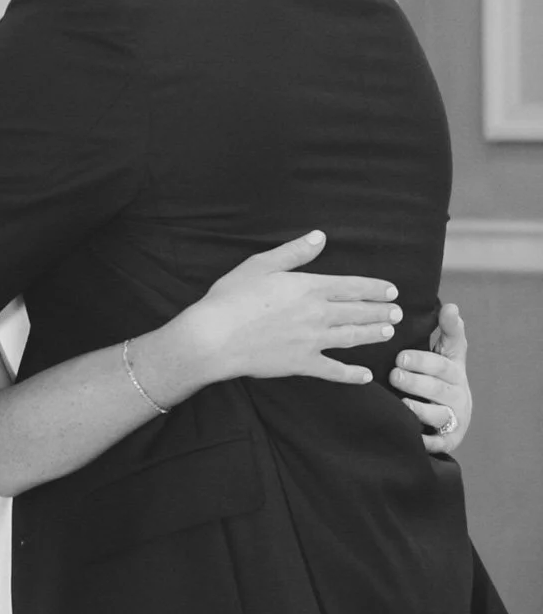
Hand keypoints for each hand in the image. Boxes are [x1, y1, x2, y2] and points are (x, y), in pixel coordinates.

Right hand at [185, 230, 399, 385]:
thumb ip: (294, 252)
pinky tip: (365, 375)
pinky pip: (333, 371)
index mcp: (310, 287)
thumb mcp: (261, 265)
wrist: (214, 337)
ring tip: (389, 332)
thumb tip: (320, 237)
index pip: (352, 287)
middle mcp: (317, 314)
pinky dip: (351, 374)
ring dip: (373, 334)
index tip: (391, 291)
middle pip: (358, 312)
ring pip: (352, 337)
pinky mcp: (302, 364)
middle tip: (398, 312)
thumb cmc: (232, 298)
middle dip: (380, 311)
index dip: (375, 289)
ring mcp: (312, 341)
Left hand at [391, 303, 470, 453]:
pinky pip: (438, 442)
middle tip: (395, 372)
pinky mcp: (448, 439)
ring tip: (401, 401)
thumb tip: (451, 307)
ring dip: (419, 408)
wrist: (453, 417)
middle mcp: (457, 393)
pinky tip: (412, 435)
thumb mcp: (447, 353)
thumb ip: (448, 330)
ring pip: (438, 414)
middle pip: (438, 387)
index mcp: (455, 370)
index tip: (403, 353)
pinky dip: (427, 440)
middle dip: (416, 380)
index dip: (427, 356)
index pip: (445, 359)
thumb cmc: (442, 378)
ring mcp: (454, 417)